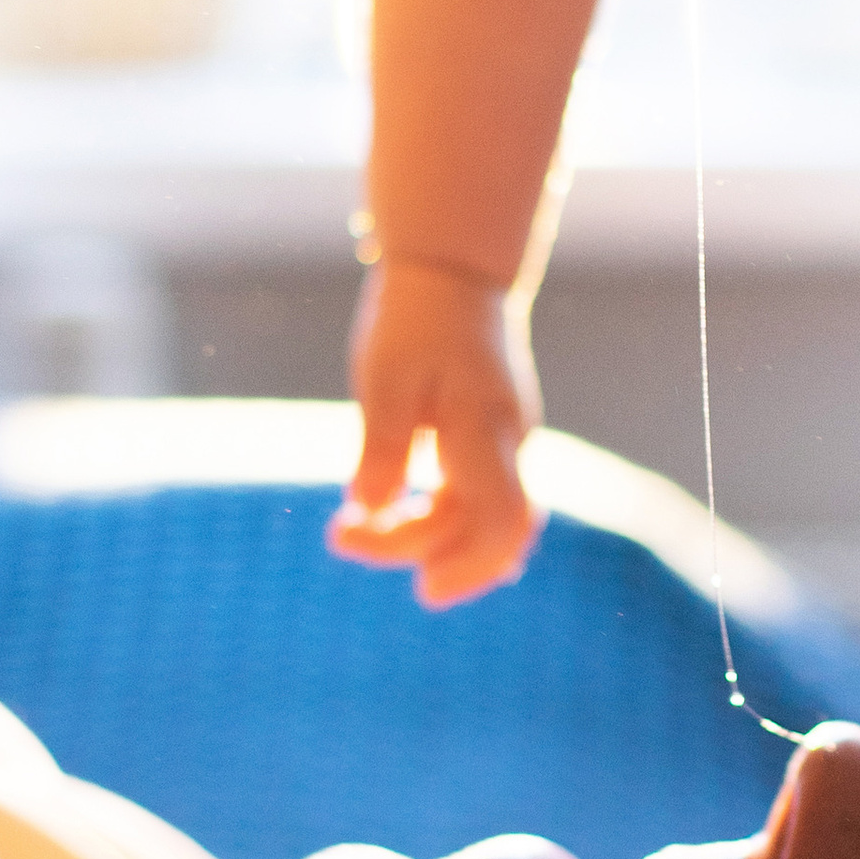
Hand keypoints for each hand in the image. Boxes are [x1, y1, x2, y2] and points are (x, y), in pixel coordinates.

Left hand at [328, 259, 545, 609]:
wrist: (453, 268)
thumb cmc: (414, 319)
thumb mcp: (384, 380)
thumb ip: (381, 447)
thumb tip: (369, 509)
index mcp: (486, 431)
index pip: (500, 523)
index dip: (469, 568)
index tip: (421, 590)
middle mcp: (509, 443)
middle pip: (495, 532)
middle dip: (435, 559)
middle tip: (350, 543)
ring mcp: (506, 440)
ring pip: (480, 515)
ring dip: (424, 534)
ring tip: (353, 527)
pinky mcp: (491, 435)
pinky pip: (476, 494)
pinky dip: (438, 515)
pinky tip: (393, 512)